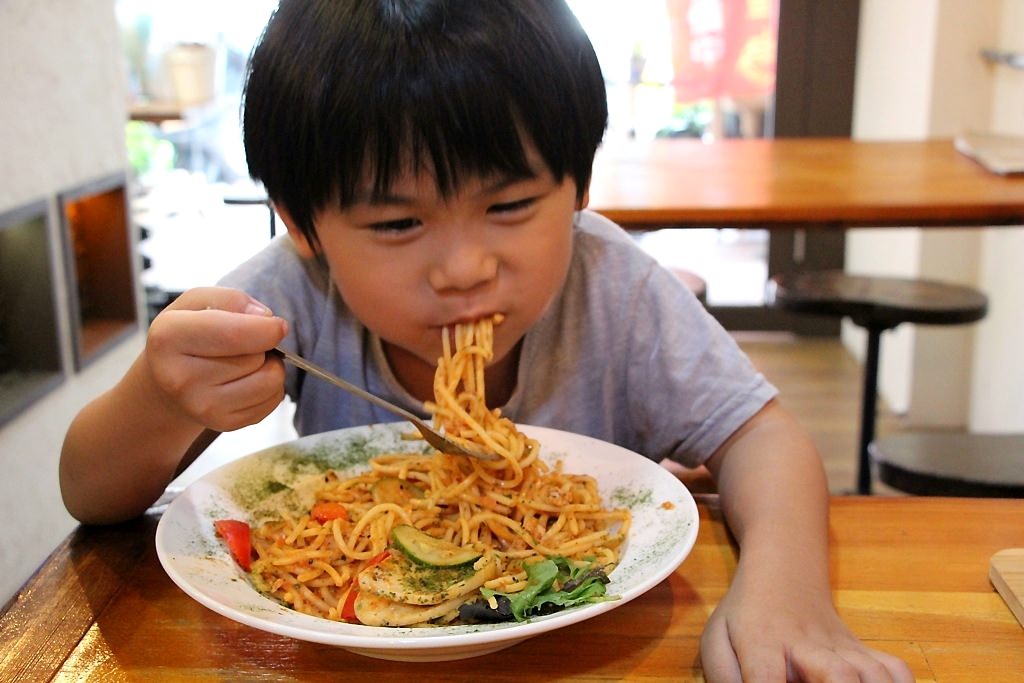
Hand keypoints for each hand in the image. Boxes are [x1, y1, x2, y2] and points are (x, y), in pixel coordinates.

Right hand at [144, 287, 287, 431]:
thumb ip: (231, 299)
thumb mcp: (196, 302)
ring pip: (270, 381)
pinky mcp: (222, 423)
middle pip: (257, 358)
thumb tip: (264, 317)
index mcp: (170, 338)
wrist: (166, 381)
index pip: (235, 335)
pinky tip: (246, 380)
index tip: (276, 324)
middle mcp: (180, 378)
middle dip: (264, 345)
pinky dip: (269, 387)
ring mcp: (201, 406)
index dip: (268, 328)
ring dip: (269, 367)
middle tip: (243, 344)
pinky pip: (272, 401)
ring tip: (246, 361)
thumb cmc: (186, 335)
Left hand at [699, 568, 913, 682]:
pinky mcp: (864, 649)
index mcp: (762, 641)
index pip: (766, 678)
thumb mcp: (717, 640)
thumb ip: (723, 676)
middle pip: (837, 675)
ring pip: (873, 674)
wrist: (784, 572)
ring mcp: (841, 646)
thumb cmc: (745, 616)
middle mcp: (807, 645)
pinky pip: (895, 670)